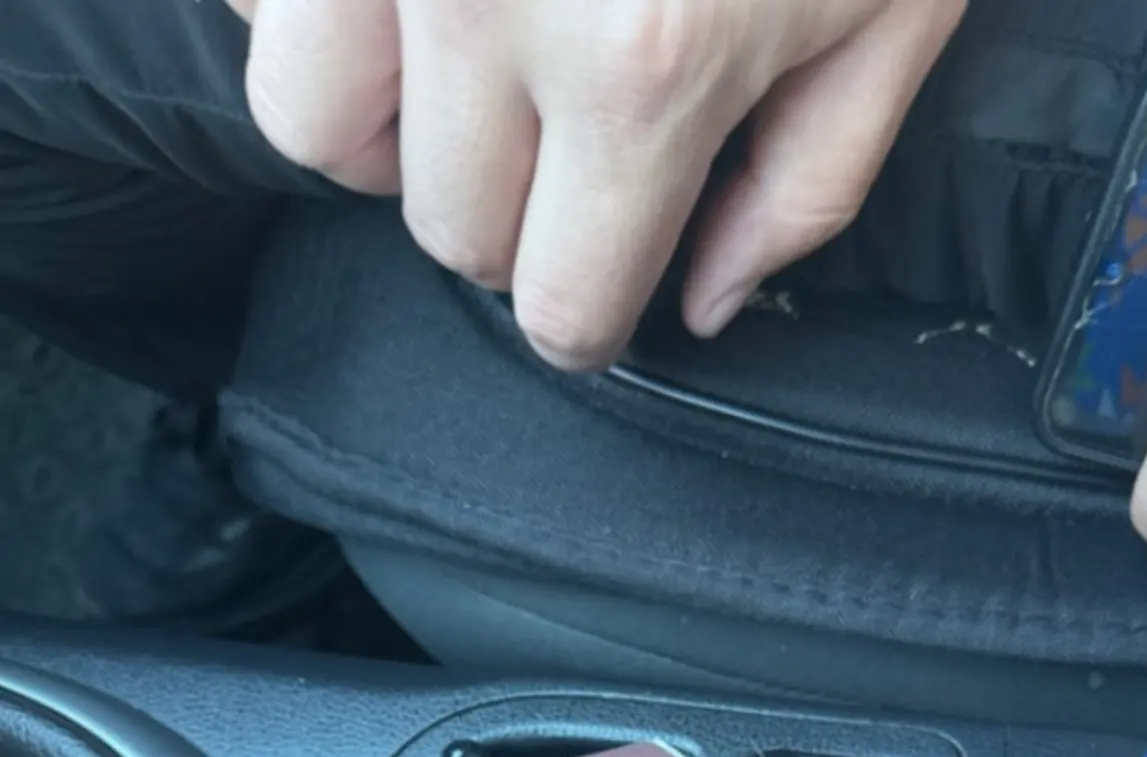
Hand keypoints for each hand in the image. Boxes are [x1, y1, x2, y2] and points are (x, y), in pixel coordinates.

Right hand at [224, 0, 964, 370]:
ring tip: (476, 61)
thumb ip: (811, 178)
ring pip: (317, 127)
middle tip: (573, 139)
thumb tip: (713, 298)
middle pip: (445, 227)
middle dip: (517, 215)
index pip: (559, 301)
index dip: (588, 317)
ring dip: (396, 126)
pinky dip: (329, 3)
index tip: (603, 290)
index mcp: (640, 65)